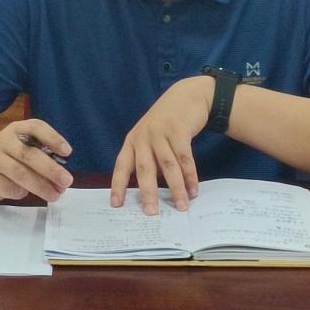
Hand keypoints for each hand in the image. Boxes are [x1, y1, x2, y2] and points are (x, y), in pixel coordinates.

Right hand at [0, 120, 72, 203]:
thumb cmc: (8, 156)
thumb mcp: (23, 149)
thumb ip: (42, 159)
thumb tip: (61, 180)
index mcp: (17, 129)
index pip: (35, 127)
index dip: (52, 138)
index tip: (67, 152)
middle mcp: (4, 140)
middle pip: (28, 153)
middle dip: (50, 169)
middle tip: (67, 181)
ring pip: (19, 172)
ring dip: (40, 186)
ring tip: (54, 195)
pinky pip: (8, 187)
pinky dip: (22, 193)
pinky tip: (27, 194)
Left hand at [110, 76, 212, 214]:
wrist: (186, 96)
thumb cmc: (165, 123)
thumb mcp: (150, 137)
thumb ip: (148, 159)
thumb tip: (151, 192)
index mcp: (132, 141)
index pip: (121, 165)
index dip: (118, 185)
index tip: (116, 205)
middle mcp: (143, 137)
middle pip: (144, 169)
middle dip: (148, 193)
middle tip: (151, 213)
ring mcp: (161, 132)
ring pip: (168, 166)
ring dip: (176, 188)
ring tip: (182, 206)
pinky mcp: (179, 130)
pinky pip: (185, 158)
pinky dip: (190, 175)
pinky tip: (193, 189)